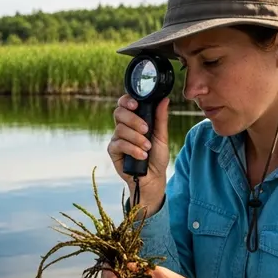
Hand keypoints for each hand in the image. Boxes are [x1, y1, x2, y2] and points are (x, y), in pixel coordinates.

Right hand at [107, 94, 169, 213]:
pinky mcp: (113, 151)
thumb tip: (165, 100)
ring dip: (136, 138)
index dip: (127, 101)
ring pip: (120, 129)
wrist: (153, 178)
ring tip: (147, 148)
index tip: (136, 105)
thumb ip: (161, 118)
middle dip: (134, 120)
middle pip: (119, 113)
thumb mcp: (162, 136)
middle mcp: (123, 127)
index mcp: (134, 120)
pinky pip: (119, 144)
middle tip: (146, 129)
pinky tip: (141, 155)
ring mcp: (117, 138)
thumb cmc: (157, 157)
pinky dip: (132, 149)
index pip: (124, 104)